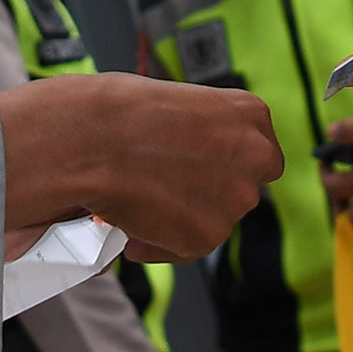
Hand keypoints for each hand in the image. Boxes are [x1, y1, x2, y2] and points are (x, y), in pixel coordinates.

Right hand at [0, 75, 281, 263]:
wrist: (92, 140)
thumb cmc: (120, 113)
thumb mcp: (179, 103)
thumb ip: (204, 132)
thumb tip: (195, 158)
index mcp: (251, 113)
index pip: (260, 152)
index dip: (228, 164)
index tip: (204, 168)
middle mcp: (254, 155)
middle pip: (243, 187)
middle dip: (211, 193)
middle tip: (170, 189)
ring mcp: (235, 199)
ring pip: (215, 220)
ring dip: (185, 218)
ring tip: (142, 204)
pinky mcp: (208, 235)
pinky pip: (188, 249)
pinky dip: (162, 244)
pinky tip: (134, 227)